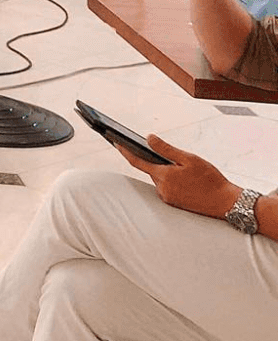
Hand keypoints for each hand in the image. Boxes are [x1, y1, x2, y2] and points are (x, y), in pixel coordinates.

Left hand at [120, 134, 241, 218]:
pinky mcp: (174, 203)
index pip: (136, 161)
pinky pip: (166, 187)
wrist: (226, 202)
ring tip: (183, 168)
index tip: (114, 141)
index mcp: (163, 176)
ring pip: (159, 179)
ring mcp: (167, 197)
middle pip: (150, 170)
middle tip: (163, 151)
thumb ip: (166, 149)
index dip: (124, 150)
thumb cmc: (210, 179)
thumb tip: (148, 138)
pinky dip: (170, 180)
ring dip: (165, 171)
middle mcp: (162, 188)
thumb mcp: (189, 159)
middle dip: (154, 160)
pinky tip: (184, 178)